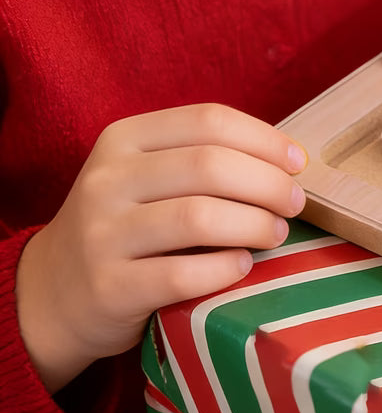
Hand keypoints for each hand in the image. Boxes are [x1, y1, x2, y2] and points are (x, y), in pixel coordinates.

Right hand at [16, 104, 305, 392]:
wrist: (53, 292)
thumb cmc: (128, 224)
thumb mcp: (148, 175)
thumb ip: (203, 157)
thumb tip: (290, 160)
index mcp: (124, 138)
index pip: (209, 120)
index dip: (265, 139)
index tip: (298, 162)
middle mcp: (107, 180)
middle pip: (210, 166)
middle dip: (268, 183)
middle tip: (294, 203)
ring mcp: (102, 234)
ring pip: (199, 217)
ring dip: (254, 224)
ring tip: (275, 233)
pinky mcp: (108, 288)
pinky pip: (182, 274)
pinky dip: (225, 269)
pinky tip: (243, 267)